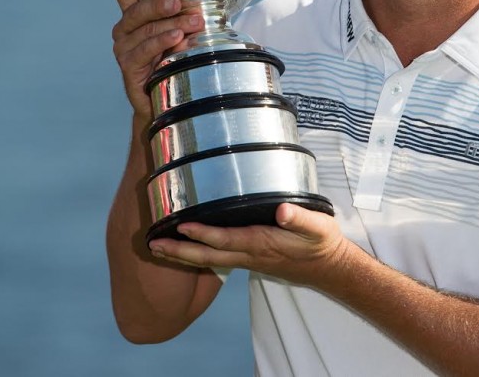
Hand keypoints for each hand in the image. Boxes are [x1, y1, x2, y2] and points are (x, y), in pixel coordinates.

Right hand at [109, 0, 204, 116]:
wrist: (165, 100)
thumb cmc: (174, 60)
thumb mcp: (179, 31)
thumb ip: (181, 14)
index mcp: (135, 15)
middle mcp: (125, 28)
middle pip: (137, 8)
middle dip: (160, 3)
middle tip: (181, 1)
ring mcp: (124, 47)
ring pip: (146, 29)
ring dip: (172, 24)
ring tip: (193, 22)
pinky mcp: (128, 66)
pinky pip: (144, 49)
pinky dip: (161, 42)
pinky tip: (176, 37)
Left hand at [147, 203, 351, 288]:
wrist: (327, 267)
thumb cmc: (321, 243)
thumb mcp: (317, 227)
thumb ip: (300, 218)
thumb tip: (282, 211)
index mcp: (261, 244)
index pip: (225, 240)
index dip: (203, 233)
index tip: (181, 225)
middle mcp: (248, 254)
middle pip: (207, 255)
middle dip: (179, 251)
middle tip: (152, 246)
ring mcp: (246, 258)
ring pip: (208, 258)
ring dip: (182, 254)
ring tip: (156, 248)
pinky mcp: (248, 257)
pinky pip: (215, 257)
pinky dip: (196, 252)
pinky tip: (184, 246)